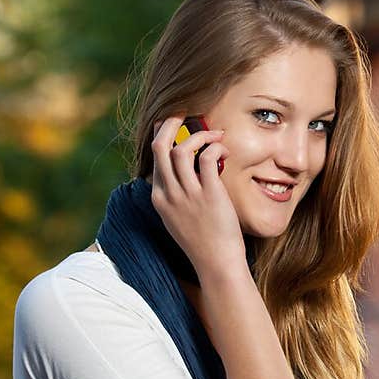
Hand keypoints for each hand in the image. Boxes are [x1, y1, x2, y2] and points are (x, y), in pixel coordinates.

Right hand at [150, 116, 245, 279]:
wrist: (216, 263)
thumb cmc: (202, 242)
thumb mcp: (178, 219)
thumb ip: (175, 197)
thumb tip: (183, 176)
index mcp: (159, 198)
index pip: (154, 158)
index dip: (165, 137)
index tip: (178, 128)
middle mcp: (169, 194)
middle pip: (159, 147)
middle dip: (171, 124)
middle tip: (185, 115)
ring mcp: (188, 195)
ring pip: (181, 149)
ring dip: (199, 135)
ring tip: (215, 135)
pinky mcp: (209, 195)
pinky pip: (208, 159)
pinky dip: (216, 148)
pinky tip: (224, 150)